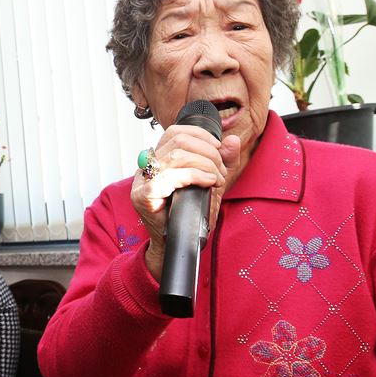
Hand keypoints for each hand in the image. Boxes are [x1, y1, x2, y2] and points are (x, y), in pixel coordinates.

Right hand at [131, 125, 241, 280]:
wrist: (178, 245)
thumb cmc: (190, 214)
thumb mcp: (211, 182)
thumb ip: (223, 161)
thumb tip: (232, 140)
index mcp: (159, 160)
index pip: (175, 131)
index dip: (200, 135)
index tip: (219, 150)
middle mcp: (147, 167)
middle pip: (178, 140)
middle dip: (208, 151)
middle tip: (221, 170)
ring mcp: (143, 182)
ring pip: (176, 155)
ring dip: (205, 164)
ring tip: (217, 179)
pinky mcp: (144, 197)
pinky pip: (170, 177)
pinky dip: (195, 175)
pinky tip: (208, 182)